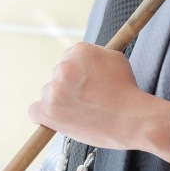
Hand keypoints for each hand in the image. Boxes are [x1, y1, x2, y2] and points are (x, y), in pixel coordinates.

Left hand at [28, 42, 169, 160]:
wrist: (134, 119)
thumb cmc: (128, 92)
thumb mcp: (116, 60)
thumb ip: (95, 56)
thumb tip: (83, 60)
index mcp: (79, 51)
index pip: (69, 59)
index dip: (78, 74)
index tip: (86, 85)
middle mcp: (64, 66)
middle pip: (58, 75)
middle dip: (69, 87)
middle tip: (88, 101)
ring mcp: (55, 89)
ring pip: (48, 93)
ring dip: (60, 102)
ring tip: (83, 113)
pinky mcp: (49, 111)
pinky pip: (35, 111)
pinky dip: (44, 116)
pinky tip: (57, 119)